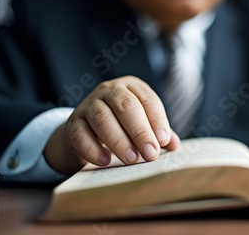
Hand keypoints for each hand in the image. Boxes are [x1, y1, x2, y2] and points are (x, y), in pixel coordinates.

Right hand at [44, 76, 179, 173]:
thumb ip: (158, 133)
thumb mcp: (142, 124)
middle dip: (140, 131)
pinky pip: (80, 134)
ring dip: (119, 140)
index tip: (163, 140)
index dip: (157, 120)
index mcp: (131, 87)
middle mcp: (109, 91)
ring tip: (132, 159)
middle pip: (125, 106)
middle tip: (150, 153)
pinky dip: (93, 148)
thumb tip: (175, 145)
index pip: (147, 100)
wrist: (85, 131)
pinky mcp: (73, 122)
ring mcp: (88, 104)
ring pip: (102, 118)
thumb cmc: (122, 126)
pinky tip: (105, 161)